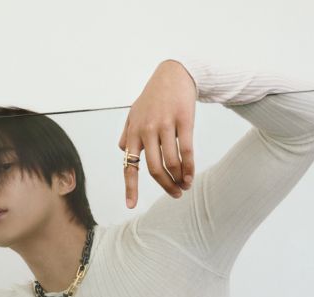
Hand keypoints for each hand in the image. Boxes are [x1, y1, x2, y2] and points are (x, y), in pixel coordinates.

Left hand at [118, 59, 196, 207]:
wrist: (174, 72)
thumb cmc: (153, 96)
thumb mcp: (134, 113)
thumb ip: (127, 133)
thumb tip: (122, 151)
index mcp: (133, 133)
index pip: (129, 166)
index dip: (130, 188)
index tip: (131, 206)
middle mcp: (146, 130)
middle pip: (153, 169)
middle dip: (165, 186)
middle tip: (175, 194)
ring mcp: (164, 124)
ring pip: (171, 162)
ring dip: (179, 178)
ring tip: (185, 185)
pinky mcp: (183, 120)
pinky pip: (186, 150)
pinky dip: (189, 167)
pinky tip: (191, 175)